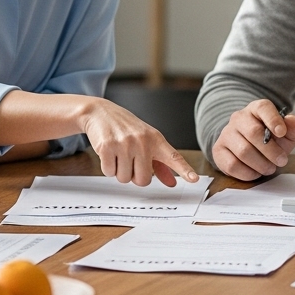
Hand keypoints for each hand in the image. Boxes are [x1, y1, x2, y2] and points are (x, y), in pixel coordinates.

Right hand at [76, 99, 199, 186]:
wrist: (100, 112)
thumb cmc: (125, 128)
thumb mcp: (146, 141)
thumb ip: (160, 164)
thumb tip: (172, 182)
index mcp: (156, 139)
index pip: (173, 157)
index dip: (184, 170)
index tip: (194, 179)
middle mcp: (143, 141)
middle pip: (143, 180)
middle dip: (134, 175)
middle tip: (129, 160)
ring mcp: (125, 144)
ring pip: (124, 178)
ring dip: (119, 171)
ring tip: (118, 153)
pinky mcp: (108, 147)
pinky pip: (109, 172)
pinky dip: (107, 167)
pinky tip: (108, 152)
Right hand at [211, 99, 294, 180]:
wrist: (247, 147)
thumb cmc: (268, 139)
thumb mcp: (285, 134)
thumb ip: (292, 127)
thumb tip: (293, 121)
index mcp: (256, 109)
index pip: (263, 107)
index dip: (273, 120)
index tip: (282, 133)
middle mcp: (239, 118)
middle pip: (253, 132)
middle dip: (271, 151)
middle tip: (281, 160)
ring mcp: (226, 134)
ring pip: (243, 151)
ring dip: (261, 164)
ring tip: (269, 168)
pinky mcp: (219, 150)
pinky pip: (232, 165)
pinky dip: (248, 173)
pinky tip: (255, 172)